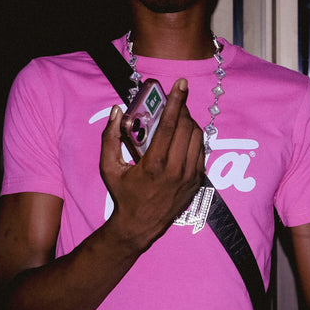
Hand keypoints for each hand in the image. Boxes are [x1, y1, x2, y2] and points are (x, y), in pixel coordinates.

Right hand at [100, 77, 205, 249]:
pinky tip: (183, 136)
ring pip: (197, 138)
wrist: (140, 225)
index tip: (181, 84)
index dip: (176, 101)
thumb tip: (117, 111)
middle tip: (174, 102)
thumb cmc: (123, 194)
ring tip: (178, 119)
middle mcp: (176, 170)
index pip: (169, 125)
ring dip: (189, 123)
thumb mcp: (108, 167)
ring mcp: (190, 176)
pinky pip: (201, 151)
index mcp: (154, 164)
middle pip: (187, 128)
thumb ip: (110, 137)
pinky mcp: (198, 181)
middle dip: (182, 110)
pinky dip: (194, 139)